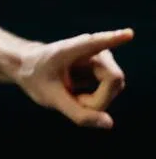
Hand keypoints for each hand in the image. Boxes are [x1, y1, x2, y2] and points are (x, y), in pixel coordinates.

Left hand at [15, 29, 132, 128]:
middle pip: (114, 82)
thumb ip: (78, 113)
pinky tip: (77, 94)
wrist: (29, 69)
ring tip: (70, 94)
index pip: (98, 43)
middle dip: (96, 100)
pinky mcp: (106, 70)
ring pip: (113, 90)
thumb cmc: (36, 78)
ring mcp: (104, 60)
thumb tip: (109, 123)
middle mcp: (95, 50)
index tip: (128, 34)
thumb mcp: (51, 98)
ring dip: (93, 102)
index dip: (114, 39)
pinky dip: (93, 101)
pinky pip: (108, 94)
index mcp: (74, 49)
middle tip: (72, 101)